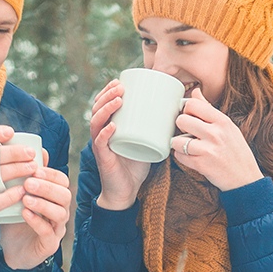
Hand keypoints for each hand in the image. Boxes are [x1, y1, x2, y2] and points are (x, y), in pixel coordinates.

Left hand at [0, 156, 71, 268]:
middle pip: (65, 195)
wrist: (10, 249)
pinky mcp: (49, 245)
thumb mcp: (16, 194)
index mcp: (54, 198)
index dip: (50, 174)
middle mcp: (60, 212)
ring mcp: (56, 230)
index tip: (34, 169)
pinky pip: (48, 233)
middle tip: (28, 182)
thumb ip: (23, 175)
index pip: (62, 181)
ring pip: (60, 213)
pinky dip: (37, 221)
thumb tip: (32, 150)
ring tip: (25, 198)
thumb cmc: (14, 219)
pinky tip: (24, 214)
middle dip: (47, 187)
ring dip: (43, 203)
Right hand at [90, 79, 150, 210]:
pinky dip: (105, 133)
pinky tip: (112, 126)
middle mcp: (101, 133)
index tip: (120, 80)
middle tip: (120, 85)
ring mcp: (100, 145)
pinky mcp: (102, 158)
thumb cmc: (136, 165)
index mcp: (109, 127)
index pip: (103, 104)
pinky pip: (100, 142)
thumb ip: (155, 128)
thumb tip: (176, 113)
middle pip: (97, 108)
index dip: (108, 91)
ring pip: (96, 121)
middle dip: (107, 94)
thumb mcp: (147, 141)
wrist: (126, 191)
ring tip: (118, 99)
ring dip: (106, 108)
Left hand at [171, 91, 261, 190]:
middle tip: (188, 133)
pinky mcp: (201, 165)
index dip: (187, 110)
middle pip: (181, 120)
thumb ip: (209, 110)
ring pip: (177, 140)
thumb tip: (195, 92)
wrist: (245, 179)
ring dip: (179, 144)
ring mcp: (208, 149)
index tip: (190, 117)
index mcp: (222, 121)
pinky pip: (179, 156)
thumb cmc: (236, 152)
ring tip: (188, 147)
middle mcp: (215, 133)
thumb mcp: (228, 127)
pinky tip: (190, 157)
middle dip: (181, 127)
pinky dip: (181, 157)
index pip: (193, 104)